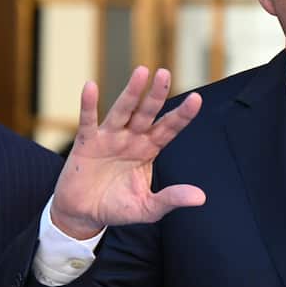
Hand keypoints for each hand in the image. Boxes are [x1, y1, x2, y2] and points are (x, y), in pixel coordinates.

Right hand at [50, 66, 204, 238]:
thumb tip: (201, 198)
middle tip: (165, 73)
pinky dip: (89, 104)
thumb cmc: (117, 207)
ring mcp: (109, 138)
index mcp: (149, 150)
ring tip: (141, 72)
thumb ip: (171, 199)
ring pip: (122, 111)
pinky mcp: (86, 143)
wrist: (84, 214)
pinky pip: (88, 121)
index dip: (182, 115)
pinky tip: (90, 87)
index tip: (197, 99)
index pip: (169, 128)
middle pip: (147, 113)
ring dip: (131, 92)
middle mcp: (131, 138)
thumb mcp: (148, 208)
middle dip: (156, 94)